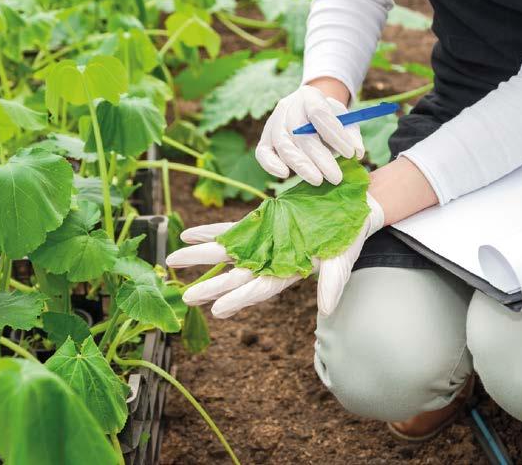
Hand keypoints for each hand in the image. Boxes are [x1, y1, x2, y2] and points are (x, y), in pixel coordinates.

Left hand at [166, 194, 383, 317]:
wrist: (349, 211)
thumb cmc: (347, 239)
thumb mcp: (343, 261)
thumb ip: (332, 284)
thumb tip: (326, 309)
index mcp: (288, 273)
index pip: (260, 289)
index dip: (240, 298)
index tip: (218, 310)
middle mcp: (270, 262)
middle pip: (236, 276)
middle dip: (211, 285)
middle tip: (185, 296)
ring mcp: (263, 244)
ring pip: (227, 253)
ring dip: (201, 257)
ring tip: (173, 261)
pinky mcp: (260, 225)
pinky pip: (231, 230)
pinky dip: (210, 231)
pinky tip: (188, 232)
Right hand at [256, 85, 363, 185]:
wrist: (309, 111)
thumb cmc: (329, 118)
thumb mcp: (345, 119)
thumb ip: (352, 134)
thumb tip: (357, 153)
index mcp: (309, 96)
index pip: (319, 113)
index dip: (335, 134)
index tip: (350, 154)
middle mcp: (288, 107)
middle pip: (300, 133)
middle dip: (319, 158)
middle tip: (336, 178)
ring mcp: (273, 122)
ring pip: (283, 145)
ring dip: (301, 165)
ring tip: (318, 181)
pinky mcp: (265, 139)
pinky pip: (263, 153)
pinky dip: (271, 165)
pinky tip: (285, 175)